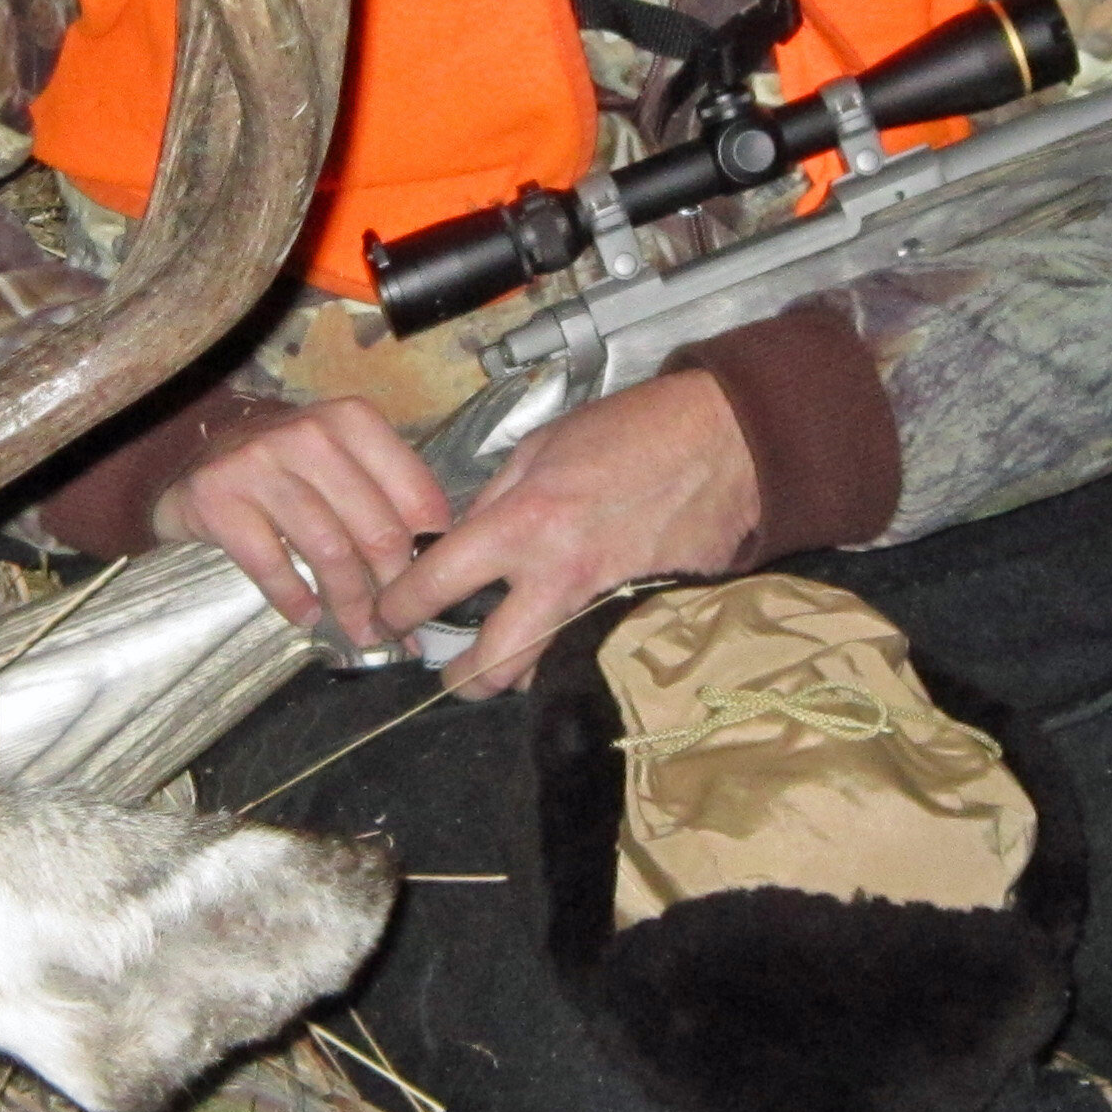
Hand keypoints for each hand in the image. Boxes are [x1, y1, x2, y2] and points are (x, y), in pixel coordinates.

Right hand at [153, 398, 454, 653]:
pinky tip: (307, 617)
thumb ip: (387, 499)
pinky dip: (294, 599)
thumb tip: (436, 567)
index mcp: (353, 421)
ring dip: (350, 604)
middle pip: (376, 530)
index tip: (432, 595)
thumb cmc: (286, 468)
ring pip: (329, 551)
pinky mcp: (217, 497)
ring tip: (360, 632)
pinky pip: (270, 564)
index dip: (430, 557)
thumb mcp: (342, 463)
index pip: (416, 498)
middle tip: (398, 627)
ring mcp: (259, 463)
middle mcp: (310, 435)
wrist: (195, 456)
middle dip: (394, 592)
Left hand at [372, 370, 759, 699]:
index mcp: (523, 523)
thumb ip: (493, 501)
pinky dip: (572, 655)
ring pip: (545, 673)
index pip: (437, 584)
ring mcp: (607, 607)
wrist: (722, 441)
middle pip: (493, 666)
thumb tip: (459, 541)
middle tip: (451, 671)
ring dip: (519, 671)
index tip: (390, 617)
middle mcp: (560, 577)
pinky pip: (595, 653)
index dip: (400, 609)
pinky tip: (565, 638)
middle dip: (462, 679)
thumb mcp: (541, 448)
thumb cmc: (631, 432)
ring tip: (507, 655)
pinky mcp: (647, 619)